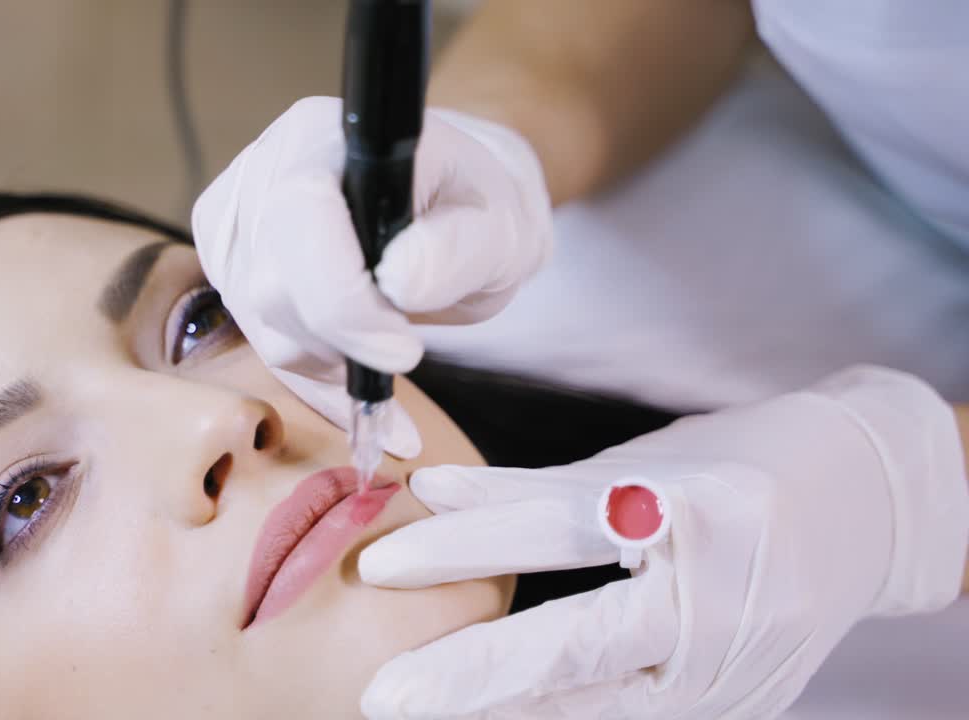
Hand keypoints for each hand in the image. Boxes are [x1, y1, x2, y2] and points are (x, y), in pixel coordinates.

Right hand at [191, 97, 552, 457]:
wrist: (448, 210)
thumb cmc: (472, 212)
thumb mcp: (496, 228)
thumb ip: (456, 251)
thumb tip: (399, 283)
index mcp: (324, 136)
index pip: (302, 221)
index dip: (344, 302)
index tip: (402, 350)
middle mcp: (264, 168)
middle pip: (274, 284)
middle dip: (344, 336)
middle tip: (404, 342)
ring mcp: (234, 218)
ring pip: (264, 323)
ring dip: (330, 353)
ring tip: (382, 334)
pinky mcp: (228, 263)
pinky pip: (260, 340)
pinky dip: (313, 368)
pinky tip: (354, 368)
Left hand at [358, 366, 968, 718]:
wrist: (865, 507)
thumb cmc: (738, 464)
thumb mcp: (636, 463)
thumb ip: (534, 491)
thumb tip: (430, 496)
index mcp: (695, 508)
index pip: (552, 531)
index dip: (459, 549)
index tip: (378, 569)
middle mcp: (723, 596)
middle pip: (573, 646)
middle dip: (467, 678)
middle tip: (381, 698)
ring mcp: (739, 666)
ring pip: (598, 707)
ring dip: (505, 715)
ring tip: (424, 715)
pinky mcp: (742, 708)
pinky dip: (562, 719)